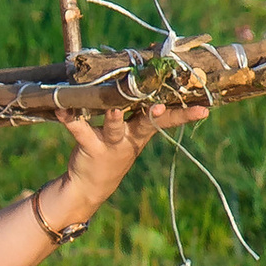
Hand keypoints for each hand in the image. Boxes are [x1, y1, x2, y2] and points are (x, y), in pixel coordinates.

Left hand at [47, 95, 212, 224]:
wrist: (90, 186)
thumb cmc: (113, 150)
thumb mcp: (131, 134)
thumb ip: (139, 112)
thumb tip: (148, 79)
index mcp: (142, 130)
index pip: (168, 120)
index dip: (185, 114)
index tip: (204, 108)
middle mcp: (130, 137)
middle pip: (145, 122)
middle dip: (154, 113)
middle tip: (159, 104)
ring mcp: (110, 143)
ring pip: (114, 127)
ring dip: (114, 117)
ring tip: (113, 107)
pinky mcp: (89, 146)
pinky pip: (79, 130)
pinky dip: (70, 119)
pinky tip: (62, 109)